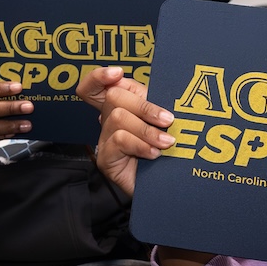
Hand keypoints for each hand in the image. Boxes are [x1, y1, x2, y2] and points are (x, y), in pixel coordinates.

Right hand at [76, 67, 215, 265]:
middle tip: (168, 121)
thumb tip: (162, 86)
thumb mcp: (166, 124)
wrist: (169, 192)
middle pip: (113, 97)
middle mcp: (109, 121)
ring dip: (147, 129)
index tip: (117, 73)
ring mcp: (105, 140)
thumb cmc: (171, 154)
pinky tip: (154, 154)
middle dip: (144, 106)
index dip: (99, 76)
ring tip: (167, 143)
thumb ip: (158, 104)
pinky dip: (140, 144)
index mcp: (122, 107)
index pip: (95, 86)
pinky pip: (119, 140)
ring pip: (118, 117)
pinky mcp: (106, 159)